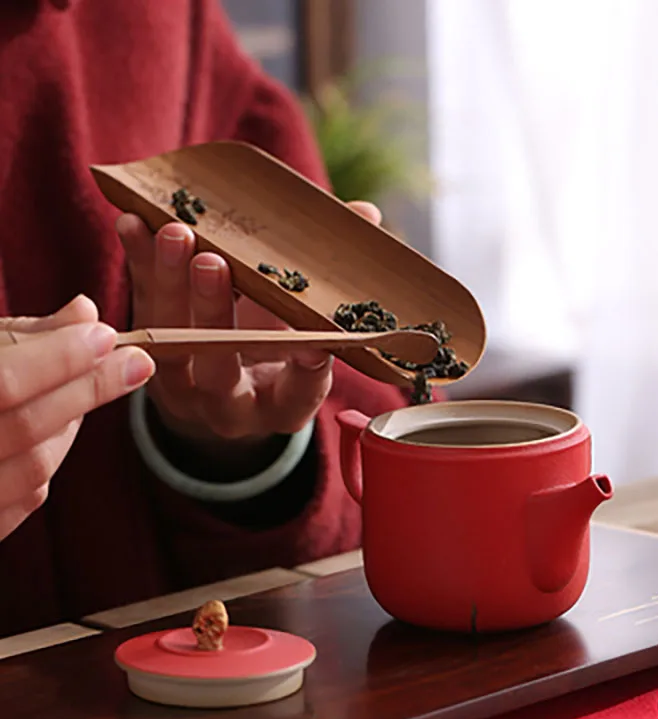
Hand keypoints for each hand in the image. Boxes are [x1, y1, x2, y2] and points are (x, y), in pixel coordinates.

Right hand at [0, 295, 154, 541]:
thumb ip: (20, 336)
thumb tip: (86, 311)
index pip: (1, 384)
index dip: (59, 359)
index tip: (106, 334)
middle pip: (27, 428)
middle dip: (88, 389)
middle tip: (137, 361)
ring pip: (34, 471)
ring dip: (72, 425)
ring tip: (90, 387)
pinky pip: (21, 502)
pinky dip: (47, 462)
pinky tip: (58, 429)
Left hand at [117, 201, 381, 472]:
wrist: (222, 400)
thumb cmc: (278, 359)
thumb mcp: (309, 336)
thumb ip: (334, 281)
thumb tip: (365, 214)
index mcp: (282, 406)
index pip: (299, 393)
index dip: (307, 372)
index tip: (314, 345)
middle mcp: (230, 405)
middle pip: (219, 371)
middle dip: (215, 315)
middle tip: (214, 262)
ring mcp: (183, 388)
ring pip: (170, 343)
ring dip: (169, 285)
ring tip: (176, 232)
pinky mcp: (149, 360)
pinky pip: (138, 315)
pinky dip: (136, 269)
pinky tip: (133, 224)